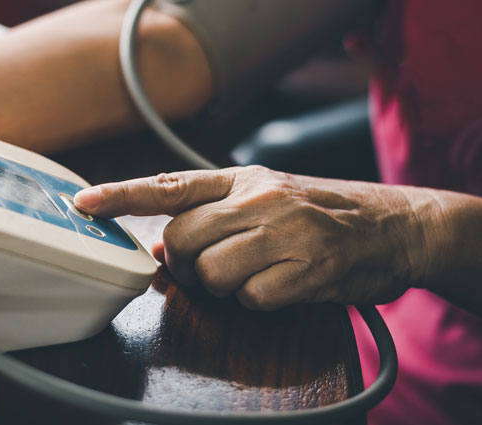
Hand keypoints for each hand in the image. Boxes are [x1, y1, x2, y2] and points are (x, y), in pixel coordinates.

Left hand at [74, 166, 433, 309]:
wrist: (400, 224)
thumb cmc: (325, 214)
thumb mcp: (268, 196)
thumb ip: (215, 215)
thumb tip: (164, 248)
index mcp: (242, 178)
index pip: (167, 184)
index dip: (120, 195)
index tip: (81, 203)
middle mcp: (258, 198)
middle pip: (181, 240)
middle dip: (189, 265)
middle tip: (218, 268)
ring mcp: (285, 231)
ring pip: (212, 273)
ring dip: (225, 287)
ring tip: (259, 275)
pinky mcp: (309, 267)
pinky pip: (253, 299)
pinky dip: (261, 303)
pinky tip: (285, 287)